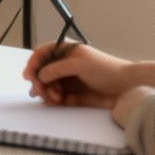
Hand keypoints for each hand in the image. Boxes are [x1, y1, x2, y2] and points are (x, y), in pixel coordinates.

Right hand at [25, 43, 139, 108]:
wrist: (126, 87)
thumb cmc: (107, 69)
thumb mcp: (79, 64)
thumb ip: (57, 68)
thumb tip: (40, 75)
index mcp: (67, 52)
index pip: (43, 54)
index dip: (34, 63)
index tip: (29, 75)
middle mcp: (66, 65)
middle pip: (43, 72)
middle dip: (39, 81)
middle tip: (39, 91)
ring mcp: (69, 80)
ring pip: (48, 86)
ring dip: (46, 92)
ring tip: (53, 97)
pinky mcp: (73, 95)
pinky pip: (57, 97)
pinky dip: (53, 100)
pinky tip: (55, 102)